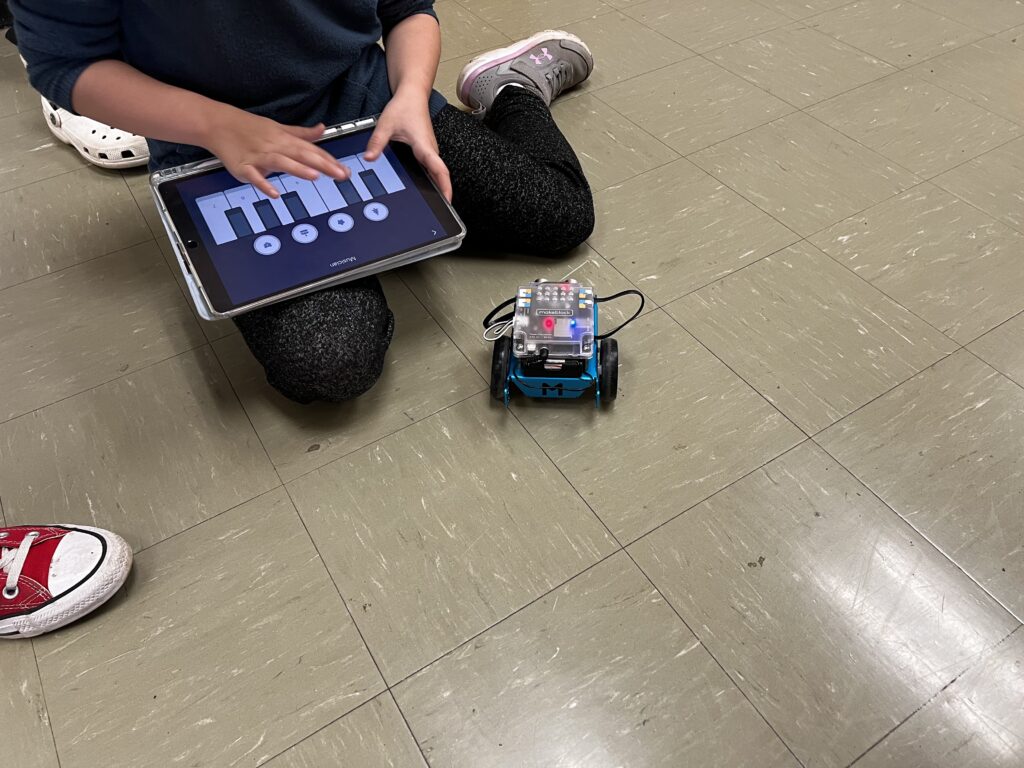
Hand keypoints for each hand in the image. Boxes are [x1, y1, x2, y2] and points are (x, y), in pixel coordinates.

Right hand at [201, 106, 349, 196]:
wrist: (218, 124)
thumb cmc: (250, 128)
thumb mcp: (279, 128)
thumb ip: (302, 133)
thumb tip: (322, 129)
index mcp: (284, 139)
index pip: (311, 150)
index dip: (329, 160)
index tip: (345, 170)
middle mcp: (274, 147)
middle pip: (302, 155)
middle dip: (322, 165)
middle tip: (341, 174)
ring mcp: (259, 156)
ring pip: (281, 162)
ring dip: (297, 169)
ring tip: (315, 176)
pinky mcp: (243, 166)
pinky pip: (254, 176)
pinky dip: (263, 184)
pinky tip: (274, 193)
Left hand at [365, 91, 451, 201]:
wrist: (412, 95)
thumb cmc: (404, 106)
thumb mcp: (386, 124)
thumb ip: (377, 143)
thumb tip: (369, 158)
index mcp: (424, 146)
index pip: (439, 169)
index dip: (445, 186)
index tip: (447, 200)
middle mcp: (430, 150)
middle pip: (440, 175)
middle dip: (442, 192)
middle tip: (440, 209)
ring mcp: (429, 152)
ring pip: (437, 172)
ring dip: (438, 186)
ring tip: (436, 202)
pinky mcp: (426, 151)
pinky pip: (432, 168)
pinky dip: (432, 179)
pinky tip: (426, 188)